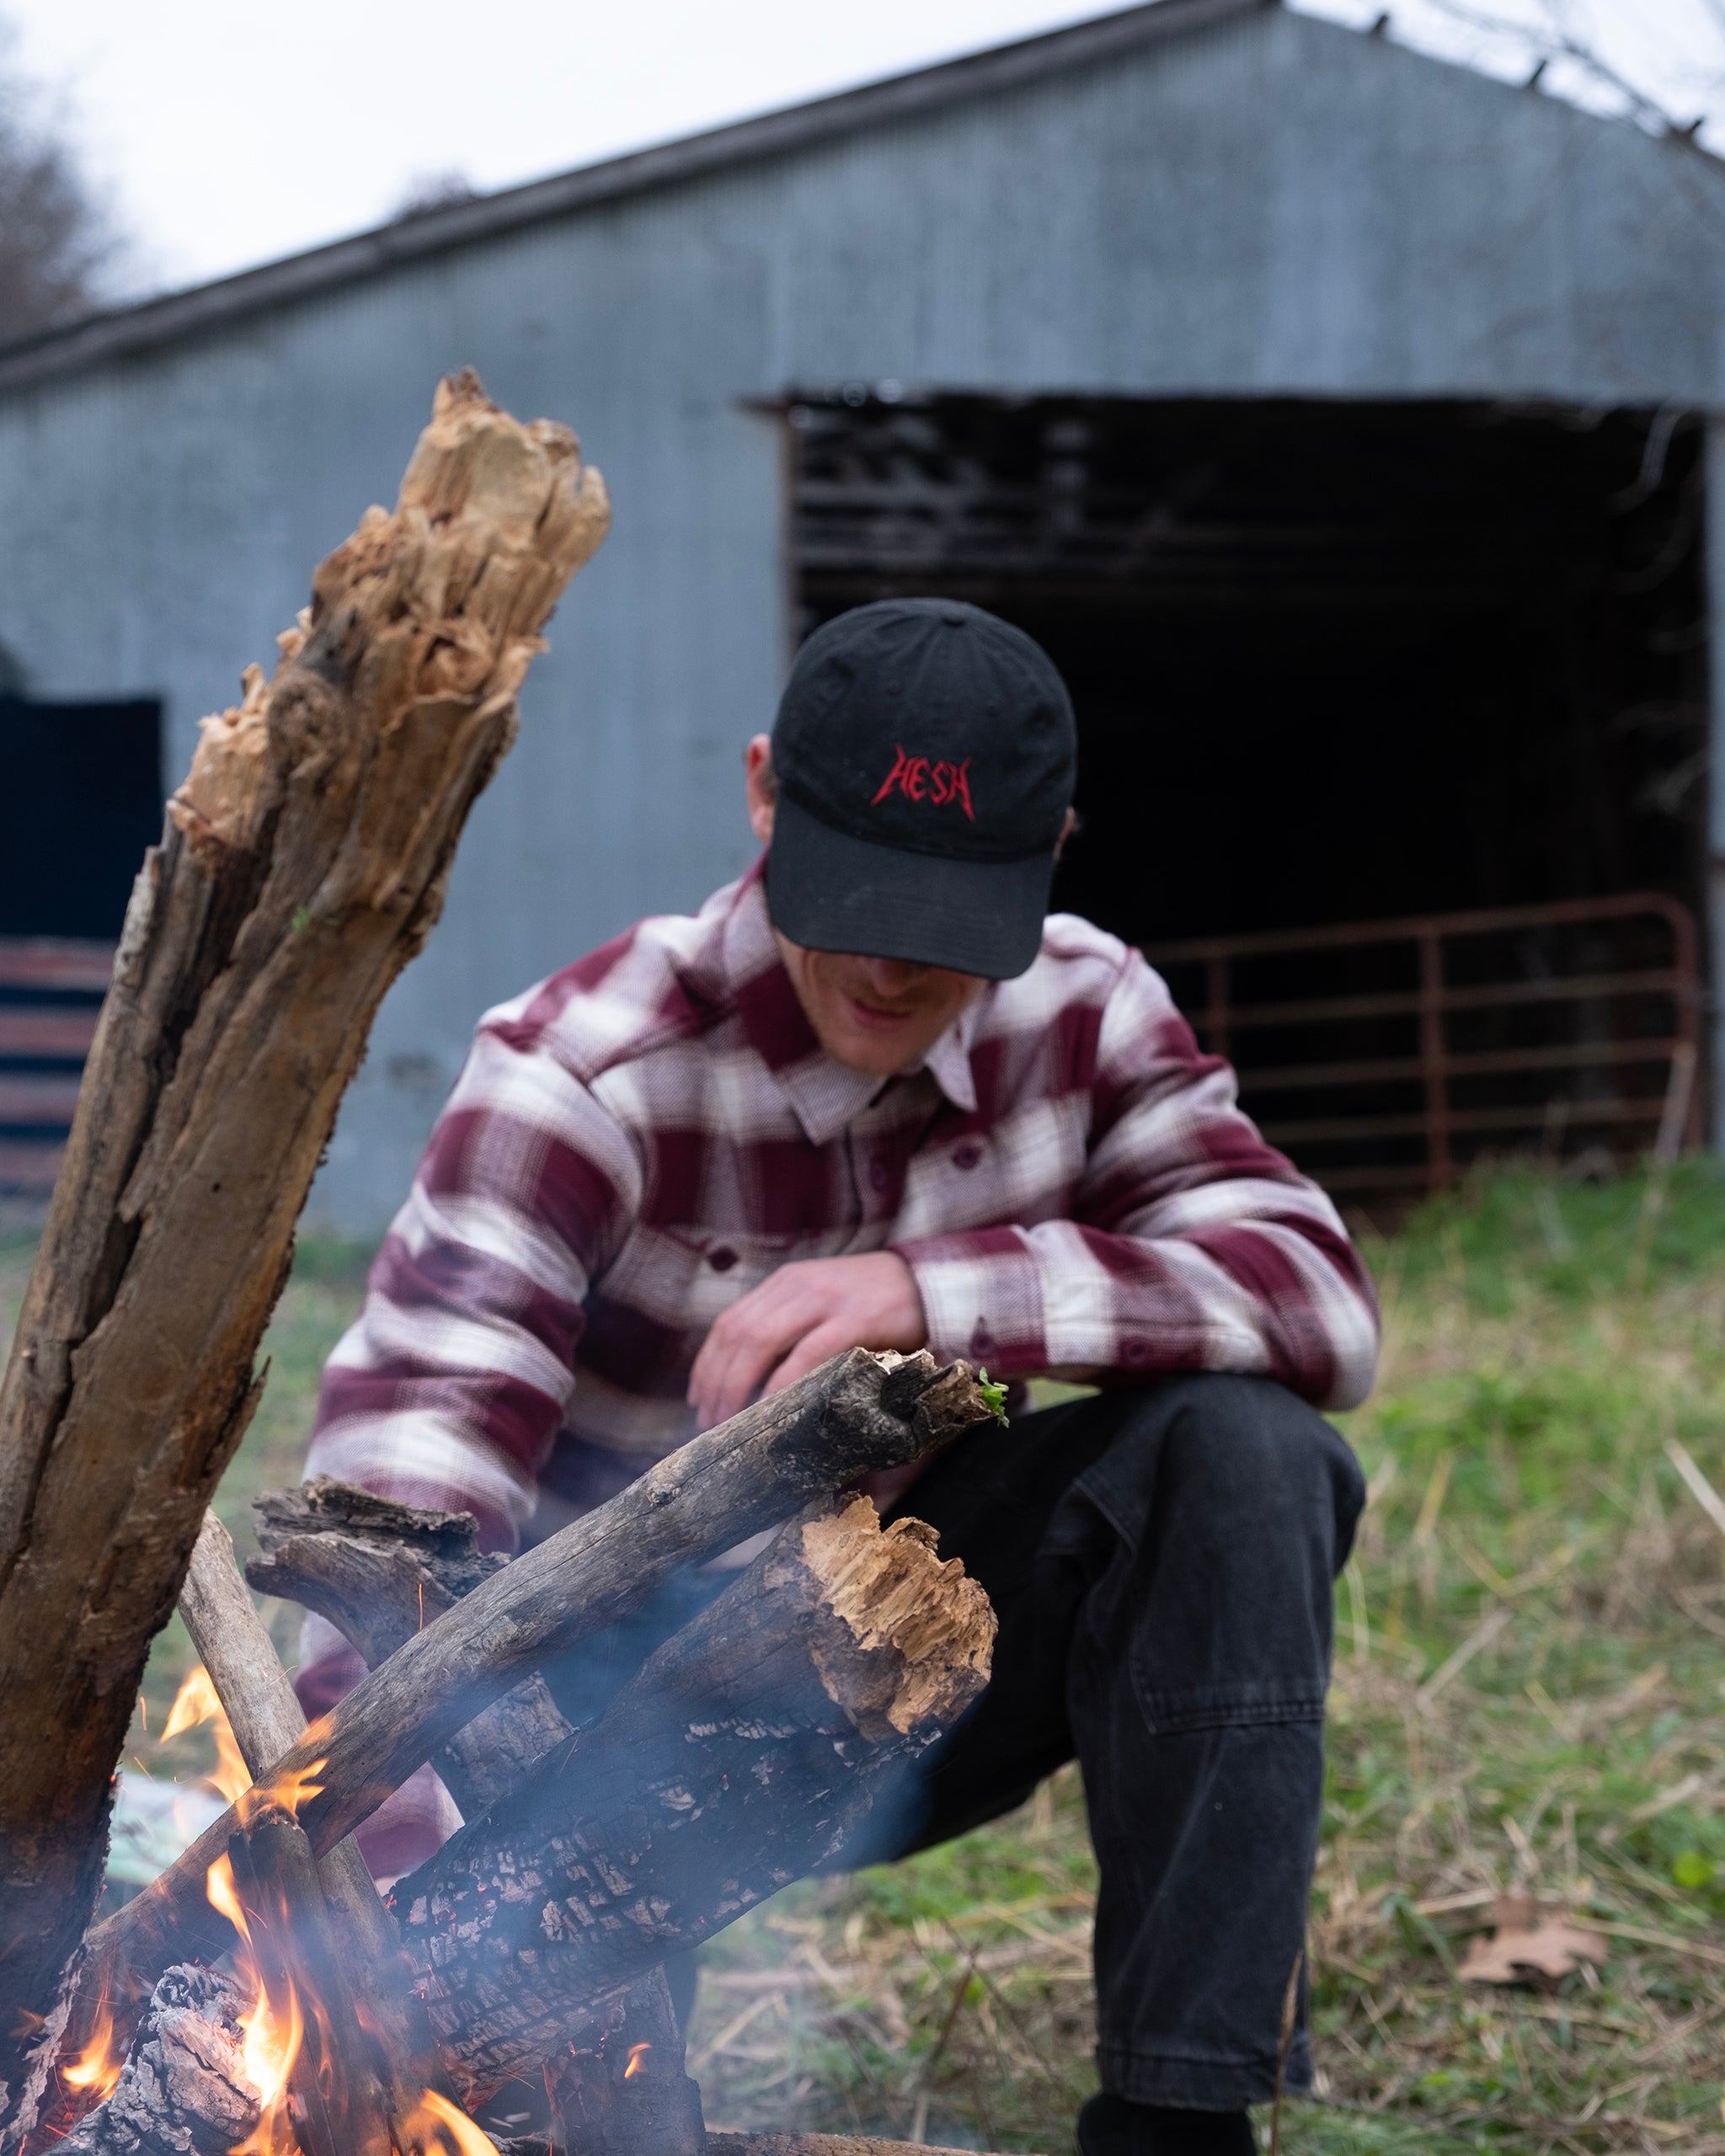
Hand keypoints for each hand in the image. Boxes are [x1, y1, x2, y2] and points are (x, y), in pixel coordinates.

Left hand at [687, 1251, 927, 1431]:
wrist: (930, 1282)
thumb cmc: (874, 1302)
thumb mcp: (824, 1302)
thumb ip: (792, 1327)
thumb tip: (755, 1380)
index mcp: (786, 1283)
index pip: (730, 1322)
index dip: (707, 1363)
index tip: (697, 1397)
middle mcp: (798, 1287)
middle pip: (737, 1334)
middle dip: (716, 1381)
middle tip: (709, 1420)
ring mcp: (825, 1301)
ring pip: (761, 1342)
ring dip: (738, 1386)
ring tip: (731, 1420)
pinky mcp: (854, 1320)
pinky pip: (806, 1355)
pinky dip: (782, 1384)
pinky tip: (771, 1407)